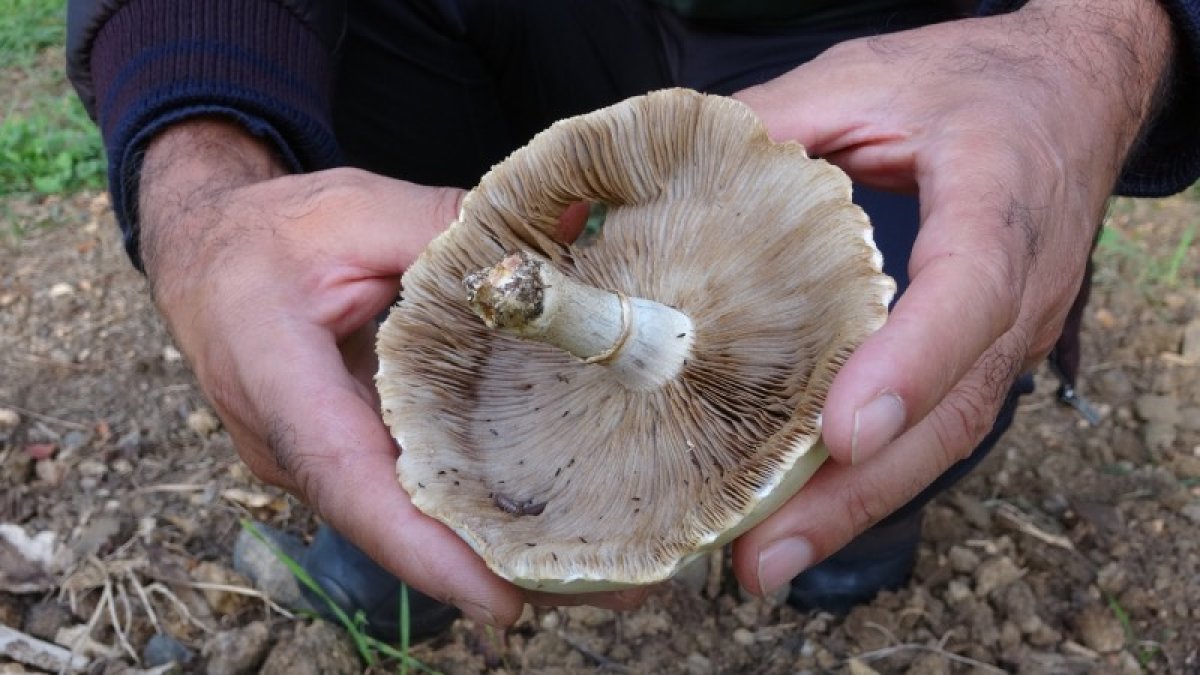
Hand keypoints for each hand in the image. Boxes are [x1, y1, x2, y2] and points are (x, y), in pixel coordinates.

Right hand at [138, 119, 646, 624]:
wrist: (207, 257)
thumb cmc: (270, 235)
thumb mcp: (355, 211)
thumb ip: (449, 226)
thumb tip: (568, 226)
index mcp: (278, 377)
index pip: (348, 478)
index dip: (421, 548)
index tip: (499, 600)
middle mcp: (293, 444)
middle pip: (395, 525)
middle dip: (496, 568)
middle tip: (612, 589)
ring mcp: (318, 462)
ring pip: (406, 522)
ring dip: (496, 553)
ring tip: (609, 574)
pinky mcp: (346, 456)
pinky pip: (408, 496)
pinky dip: (474, 515)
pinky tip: (551, 521)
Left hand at [729, 0, 1172, 593]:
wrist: (1066, 94)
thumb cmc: (971, 83)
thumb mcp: (867, 76)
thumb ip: (775, 122)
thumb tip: (665, 173)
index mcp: (998, 196)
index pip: (970, 291)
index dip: (910, 365)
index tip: (842, 433)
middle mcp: (1018, 285)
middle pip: (953, 408)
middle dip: (860, 490)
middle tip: (767, 552)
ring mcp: (1009, 333)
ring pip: (945, 438)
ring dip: (856, 507)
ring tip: (765, 559)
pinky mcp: (985, 355)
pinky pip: (934, 429)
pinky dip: (870, 478)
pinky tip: (800, 512)